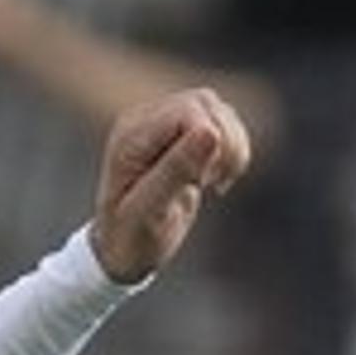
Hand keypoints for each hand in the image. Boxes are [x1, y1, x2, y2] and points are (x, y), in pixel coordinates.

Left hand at [90, 86, 252, 283]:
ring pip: (220, 111)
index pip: (188, 111)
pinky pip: (224, 124)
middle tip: (207, 184)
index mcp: (129, 137)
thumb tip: (210, 131)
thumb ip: (176, 170)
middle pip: (206, 103)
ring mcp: (163, 124)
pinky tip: (216, 179)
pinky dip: (232, 151)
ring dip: (231, 148)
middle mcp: (144, 121)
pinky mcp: (182, 134)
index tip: (200, 180)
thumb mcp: (148, 211)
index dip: (209, 140)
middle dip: (223, 143)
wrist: (123, 251)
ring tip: (211, 183)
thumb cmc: (129, 237)